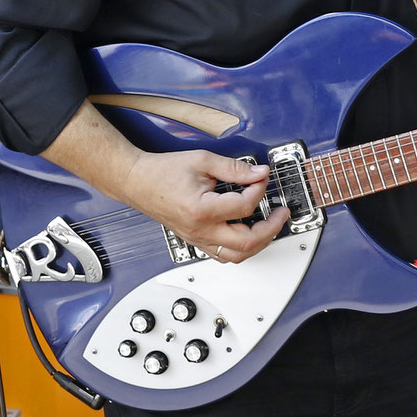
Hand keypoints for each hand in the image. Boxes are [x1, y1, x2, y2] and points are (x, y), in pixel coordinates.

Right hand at [126, 149, 287, 264]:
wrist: (135, 180)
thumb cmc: (162, 171)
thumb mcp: (202, 161)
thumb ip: (234, 168)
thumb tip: (259, 173)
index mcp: (201, 209)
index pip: (245, 206)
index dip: (260, 189)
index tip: (262, 177)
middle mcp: (199, 230)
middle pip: (246, 242)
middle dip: (271, 228)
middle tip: (281, 213)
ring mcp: (196, 238)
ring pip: (236, 255)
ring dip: (258, 244)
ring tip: (270, 226)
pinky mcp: (194, 240)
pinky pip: (222, 254)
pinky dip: (241, 248)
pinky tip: (249, 233)